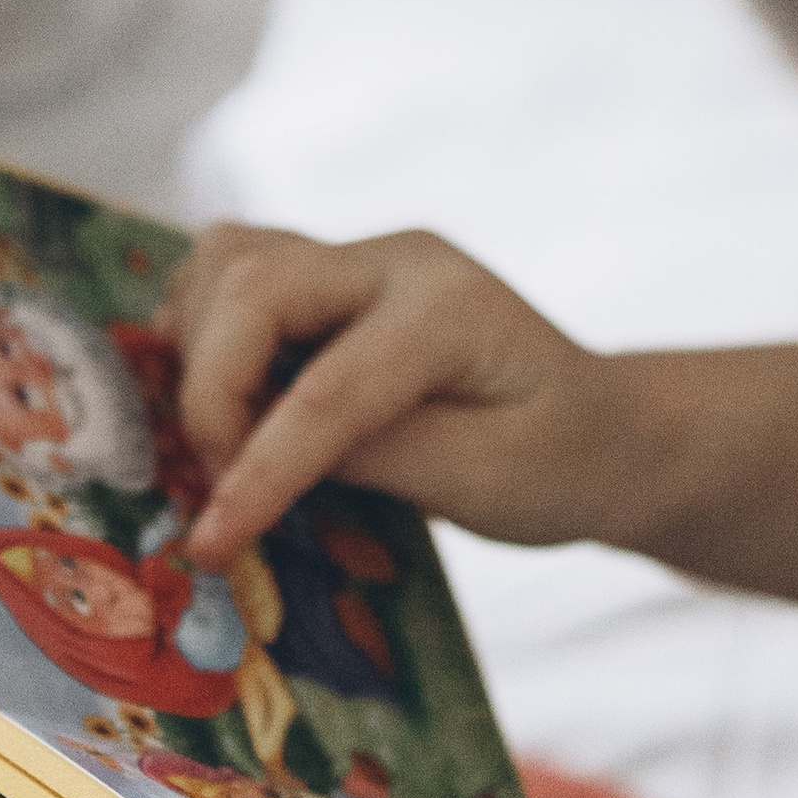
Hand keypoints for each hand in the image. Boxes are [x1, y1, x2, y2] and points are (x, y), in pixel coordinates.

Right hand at [161, 223, 629, 568]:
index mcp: (451, 310)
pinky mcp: (331, 272)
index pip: (327, 388)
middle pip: (252, 286)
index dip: (257, 468)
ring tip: (224, 438)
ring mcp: (360, 255)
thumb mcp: (485, 484)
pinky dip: (203, 328)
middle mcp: (398, 259)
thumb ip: (375, 460)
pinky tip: (226, 398)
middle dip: (211, 393)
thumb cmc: (559, 462)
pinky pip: (231, 271)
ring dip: (197, 349)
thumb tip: (260, 454)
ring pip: (228, 261)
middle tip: (222, 489)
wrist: (600, 426)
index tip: (211, 542)